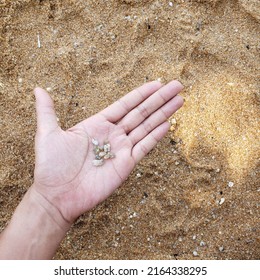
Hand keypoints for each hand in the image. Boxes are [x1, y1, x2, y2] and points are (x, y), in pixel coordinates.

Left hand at [33, 80, 183, 223]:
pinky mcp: (126, 165)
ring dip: (163, 114)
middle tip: (177, 85)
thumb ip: (47, 111)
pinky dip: (156, 136)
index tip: (157, 83)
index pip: (125, 104)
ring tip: (179, 101)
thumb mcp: (47, 134)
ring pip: (146, 127)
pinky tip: (167, 124)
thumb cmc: (50, 166)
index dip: (141, 93)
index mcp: (97, 124)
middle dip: (159, 99)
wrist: (56, 196)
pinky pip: (144, 147)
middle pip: (141, 112)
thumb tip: (37, 89)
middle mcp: (112, 134)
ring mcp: (121, 149)